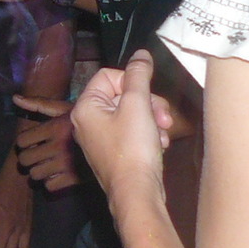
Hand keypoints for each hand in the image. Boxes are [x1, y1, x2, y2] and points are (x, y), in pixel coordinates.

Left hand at [10, 97, 79, 192]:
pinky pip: (50, 187)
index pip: (22, 141)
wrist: (119, 137)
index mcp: (54, 128)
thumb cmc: (88, 120)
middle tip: (36, 155)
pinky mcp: (75, 179)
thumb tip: (15, 98)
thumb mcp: (65, 109)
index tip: (32, 142)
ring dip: (38, 170)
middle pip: (25, 159)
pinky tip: (58, 174)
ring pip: (35, 175)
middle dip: (28, 157)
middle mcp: (58, 146)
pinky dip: (51, 182)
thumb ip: (39, 104)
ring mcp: (65, 164)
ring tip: (47, 164)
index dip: (23, 142)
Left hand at [69, 51, 175, 198]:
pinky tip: (158, 145)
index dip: (133, 81)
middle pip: (122, 94)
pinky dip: (148, 134)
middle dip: (147, 103)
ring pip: (131, 113)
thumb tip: (141, 54)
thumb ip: (139, 76)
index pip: (109, 75)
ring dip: (151, 119)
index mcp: (85, 107)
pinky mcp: (114, 151)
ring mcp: (99, 138)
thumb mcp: (138, 105)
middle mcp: (87, 121)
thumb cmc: (133, 150)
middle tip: (162, 117)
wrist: (136, 193)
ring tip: (161, 134)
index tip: (148, 95)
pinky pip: (132, 131)